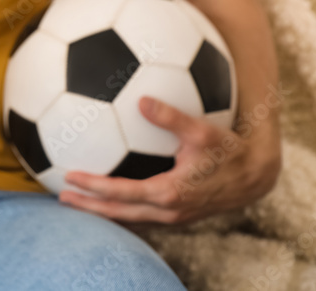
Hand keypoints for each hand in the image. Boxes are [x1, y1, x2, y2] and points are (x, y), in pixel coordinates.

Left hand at [58, 96, 280, 224]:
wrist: (254, 176)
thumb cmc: (228, 150)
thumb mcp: (201, 131)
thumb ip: (171, 117)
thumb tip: (143, 100)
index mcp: (169, 192)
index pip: (122, 192)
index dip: (94, 186)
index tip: (70, 176)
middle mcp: (168, 210)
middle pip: (119, 212)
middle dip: (90, 206)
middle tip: (61, 196)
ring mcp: (173, 215)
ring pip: (129, 216)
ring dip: (103, 209)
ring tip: (77, 199)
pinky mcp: (177, 213)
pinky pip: (141, 213)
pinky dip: (120, 207)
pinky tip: (107, 194)